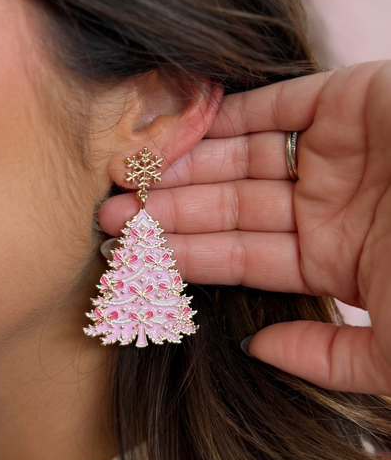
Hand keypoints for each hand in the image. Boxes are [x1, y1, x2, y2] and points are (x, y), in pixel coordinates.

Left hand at [98, 62, 390, 394]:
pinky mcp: (351, 101)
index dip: (184, 257)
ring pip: (242, 157)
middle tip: (108, 215)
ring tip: (130, 177)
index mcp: (336, 259)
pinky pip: (277, 104)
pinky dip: (229, 113)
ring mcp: (339, 154)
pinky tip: (181, 129)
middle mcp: (329, 205)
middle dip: (169, 211)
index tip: (131, 260)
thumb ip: (332, 359)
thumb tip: (260, 350)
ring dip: (186, 165)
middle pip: (230, 206)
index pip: (241, 257)